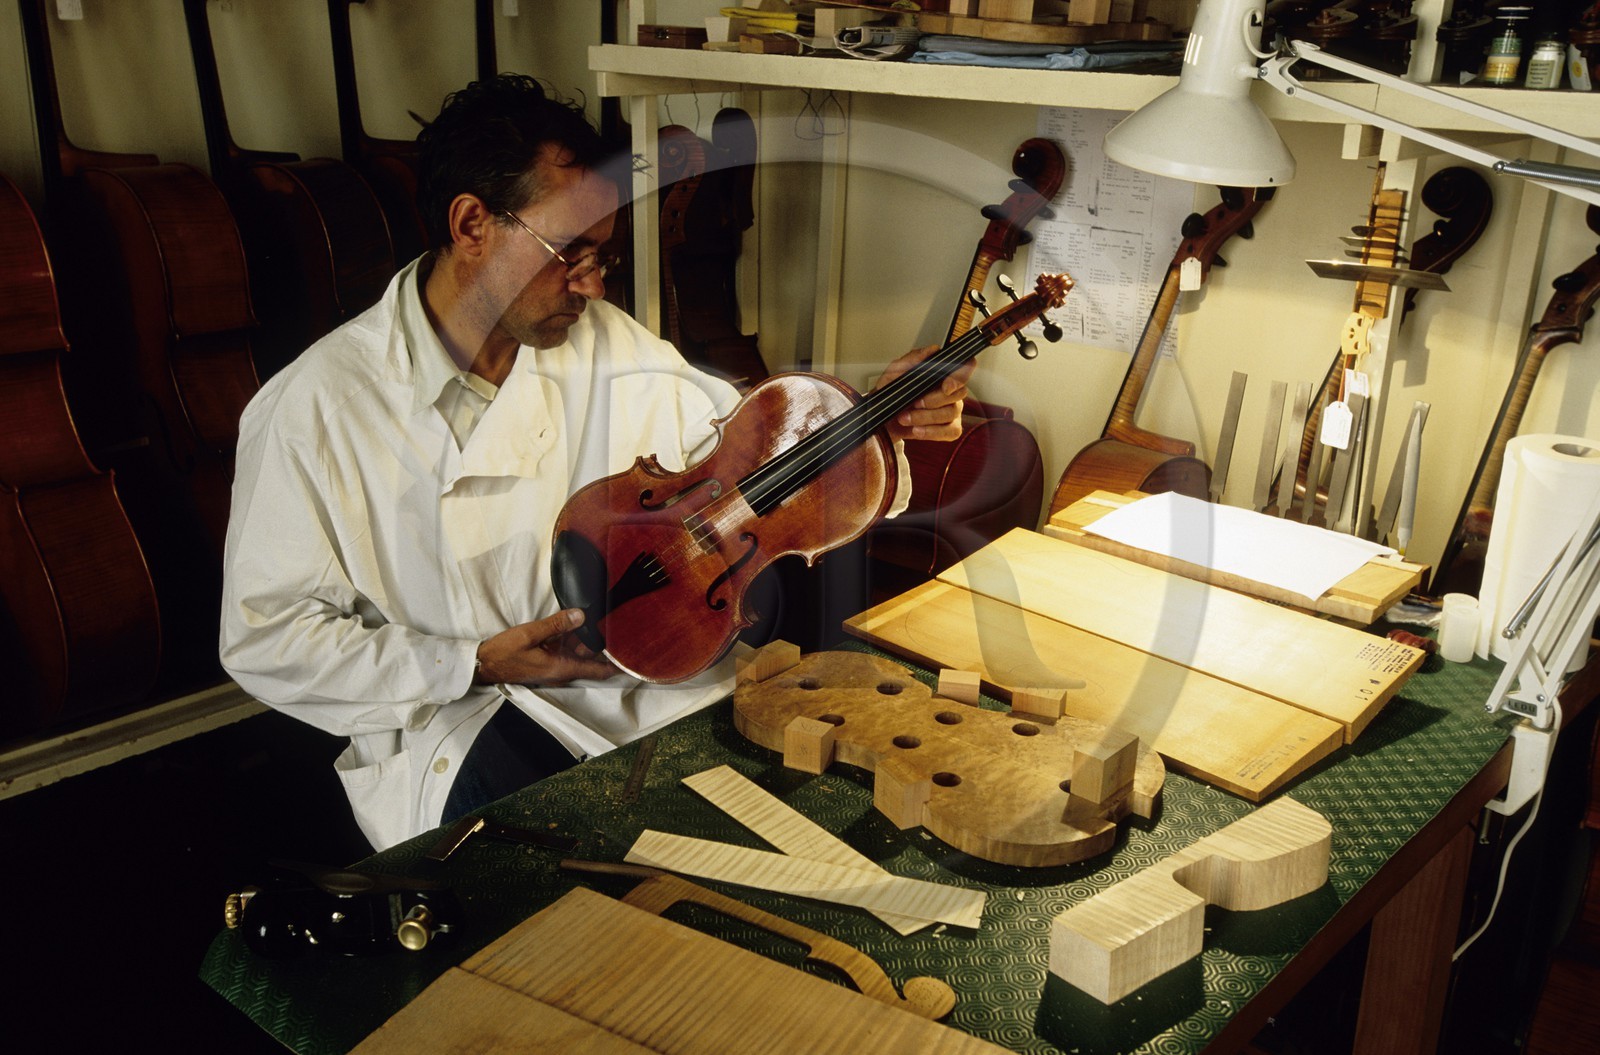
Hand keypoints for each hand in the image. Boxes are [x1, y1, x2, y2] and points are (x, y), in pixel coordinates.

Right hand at [474, 609, 617, 686]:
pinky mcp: (548, 660)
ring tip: (604, 618)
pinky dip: (575, 638)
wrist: (484, 665)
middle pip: (592, 657)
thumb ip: (556, 624)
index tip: (635, 659)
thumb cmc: (504, 653)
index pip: (599, 670)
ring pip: (580, 651)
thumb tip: (581, 615)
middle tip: (622, 625)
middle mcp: (562, 669)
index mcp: (562, 667)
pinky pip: (567, 649)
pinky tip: (578, 622)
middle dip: (605, 643)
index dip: (618, 666)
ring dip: (589, 638)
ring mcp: (555, 665)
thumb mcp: (530, 634)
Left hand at [873, 345, 973, 443]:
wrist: (881, 419)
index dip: (961, 376)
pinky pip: (951, 432)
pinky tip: (917, 430)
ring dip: (926, 417)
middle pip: (958, 394)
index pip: (965, 368)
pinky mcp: (949, 429)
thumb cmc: (891, 394)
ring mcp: (952, 410)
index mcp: (941, 374)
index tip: (946, 386)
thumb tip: (931, 350)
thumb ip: (912, 360)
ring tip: (905, 418)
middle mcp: (951, 392)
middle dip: (933, 400)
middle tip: (914, 403)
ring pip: (951, 413)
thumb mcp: (894, 373)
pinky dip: (932, 432)